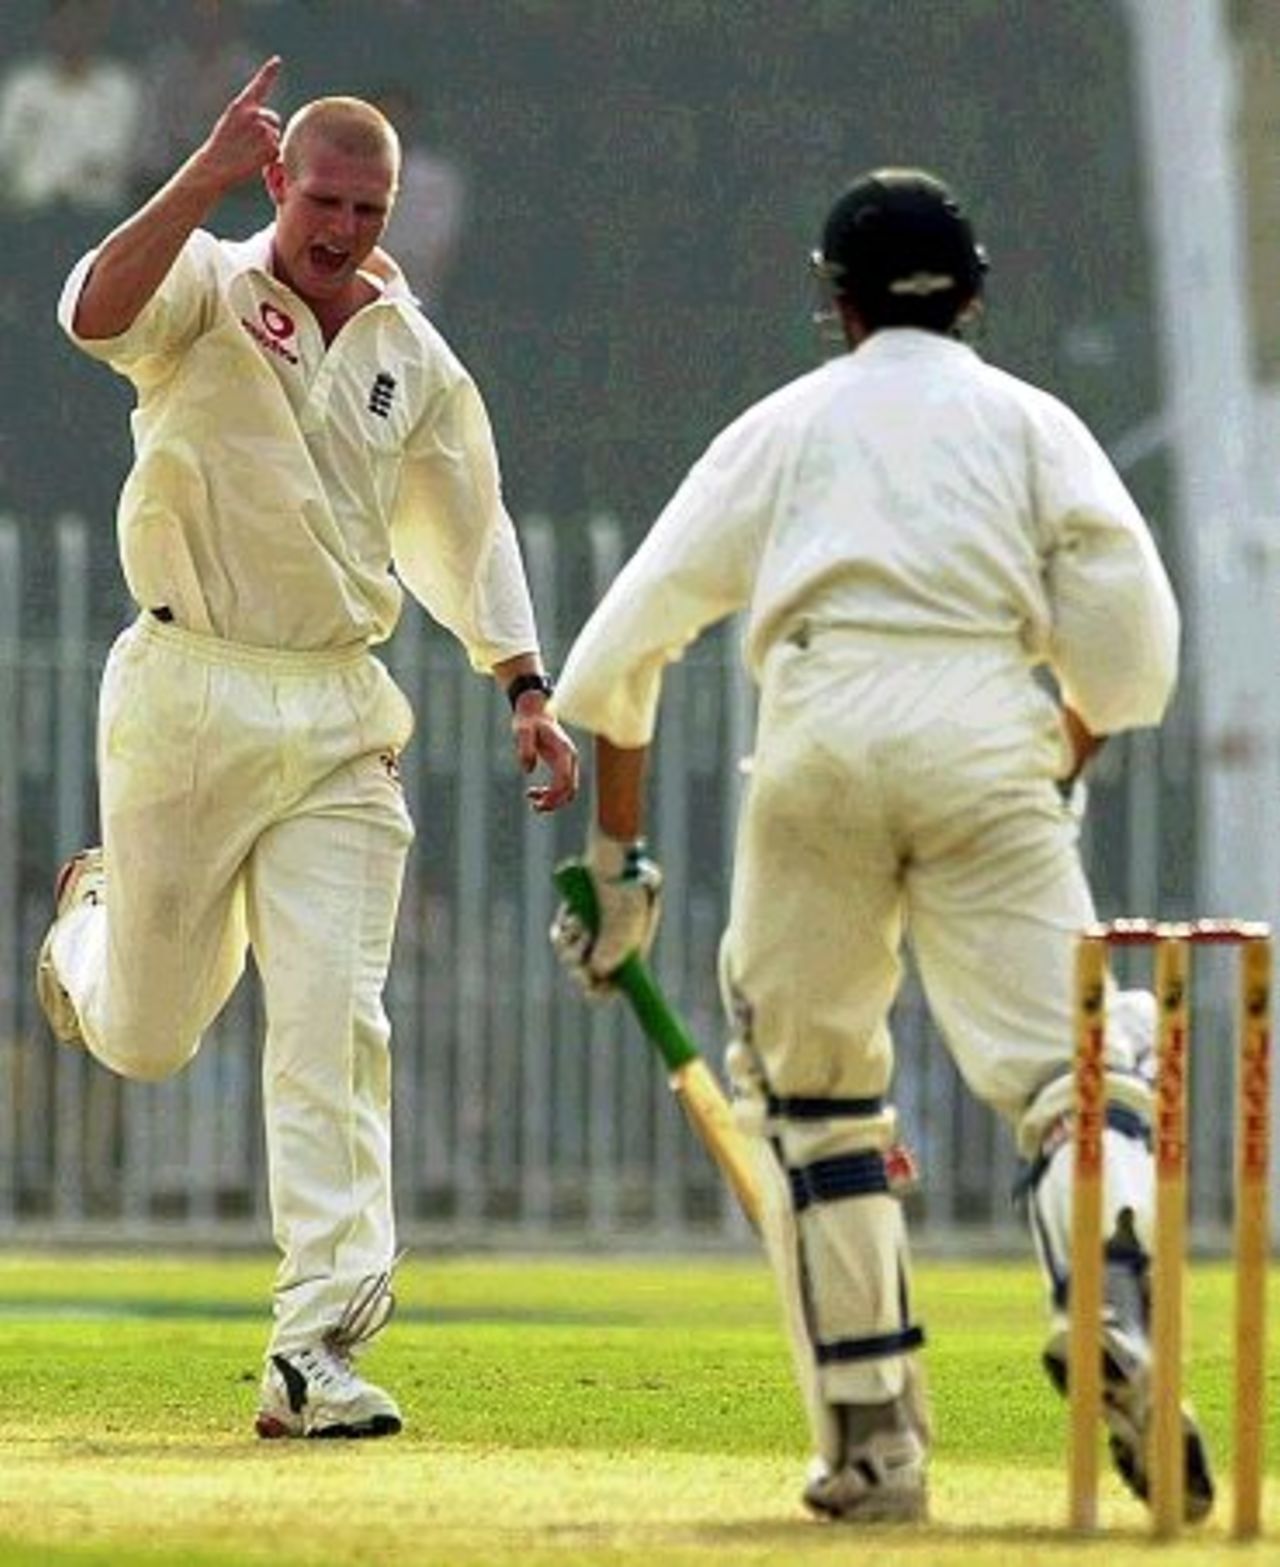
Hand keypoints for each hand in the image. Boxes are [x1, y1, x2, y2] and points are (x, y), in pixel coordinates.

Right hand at [191, 57, 283, 194]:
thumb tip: (271, 121)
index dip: (269, 72)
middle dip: (267, 129)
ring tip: (249, 152)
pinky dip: (270, 157)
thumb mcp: (230, 123)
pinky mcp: (271, 146)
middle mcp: (254, 114)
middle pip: (273, 119)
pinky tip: (254, 159)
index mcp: (241, 105)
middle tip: (249, 143)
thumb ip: (248, 116)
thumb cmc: (221, 147)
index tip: (277, 61)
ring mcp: (264, 130)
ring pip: (276, 135)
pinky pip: (278, 151)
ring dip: (267, 144)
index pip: (259, 85)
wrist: (216, 166)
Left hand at [512, 702, 578, 812]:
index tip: (538, 803)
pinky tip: (532, 793)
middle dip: (555, 802)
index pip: (565, 780)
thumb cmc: (528, 721)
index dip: (554, 795)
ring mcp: (568, 762)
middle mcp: (570, 758)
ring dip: (553, 800)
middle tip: (535, 807)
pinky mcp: (562, 765)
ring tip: (533, 804)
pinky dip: (550, 794)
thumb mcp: (523, 730)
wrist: (535, 710)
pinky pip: (562, 786)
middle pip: (571, 789)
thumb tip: (528, 769)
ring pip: (569, 790)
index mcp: (563, 750)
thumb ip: (525, 747)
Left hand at [550, 827, 662, 996]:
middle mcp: (608, 946)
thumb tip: (597, 970)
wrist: (615, 859)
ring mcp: (589, 933)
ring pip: (569, 957)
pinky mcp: (571, 920)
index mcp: (629, 953)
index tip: (591, 989)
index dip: (602, 992)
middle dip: (580, 970)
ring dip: (573, 946)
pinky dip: (563, 931)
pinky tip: (573, 918)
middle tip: (580, 961)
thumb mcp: (625, 921)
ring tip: (582, 926)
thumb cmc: (628, 888)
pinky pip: (559, 937)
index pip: (612, 986)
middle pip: (586, 975)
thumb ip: (613, 947)